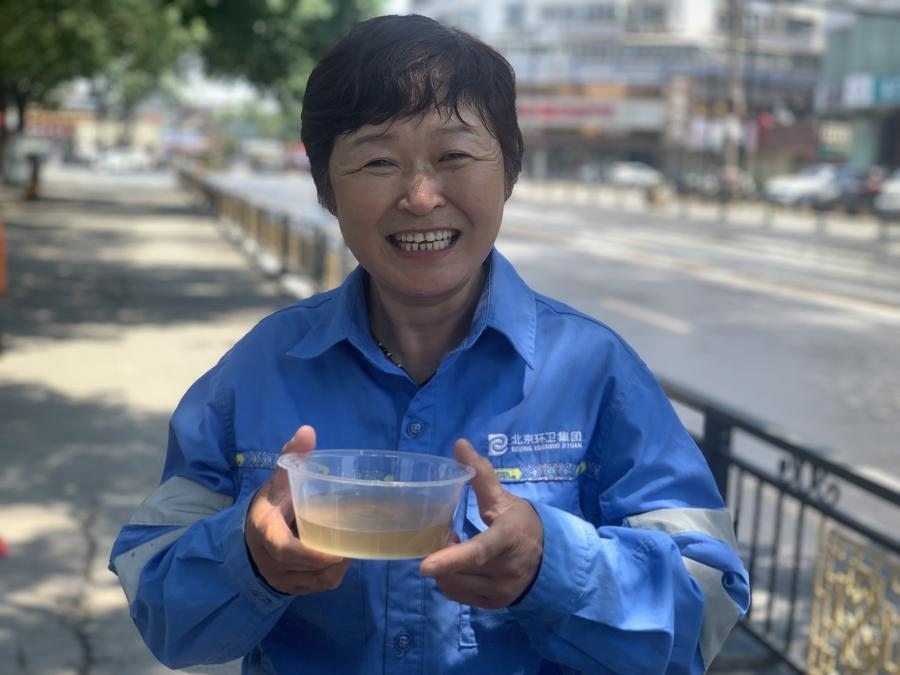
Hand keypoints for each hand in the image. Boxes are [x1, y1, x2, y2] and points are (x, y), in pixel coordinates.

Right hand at [245, 425, 349, 594]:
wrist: (253, 533)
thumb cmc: (273, 503)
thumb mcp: (279, 480)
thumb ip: (293, 457)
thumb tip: (307, 431)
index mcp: (264, 531)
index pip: (284, 549)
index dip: (311, 554)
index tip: (337, 551)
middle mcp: (268, 560)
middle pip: (304, 568)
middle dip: (331, 560)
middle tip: (356, 541)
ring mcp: (278, 578)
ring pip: (314, 582)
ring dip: (336, 568)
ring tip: (352, 546)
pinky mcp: (290, 588)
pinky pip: (317, 587)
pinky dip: (332, 576)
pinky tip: (343, 559)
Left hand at [419, 439, 542, 608]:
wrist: (552, 559)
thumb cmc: (522, 524)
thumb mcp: (503, 499)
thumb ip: (480, 474)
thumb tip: (460, 444)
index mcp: (507, 539)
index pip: (478, 551)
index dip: (450, 558)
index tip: (424, 566)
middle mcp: (504, 570)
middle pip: (457, 570)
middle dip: (443, 553)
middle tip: (449, 536)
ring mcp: (500, 591)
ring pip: (453, 586)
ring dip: (445, 570)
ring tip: (456, 551)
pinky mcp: (495, 605)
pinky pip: (459, 597)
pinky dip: (452, 581)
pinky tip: (461, 568)